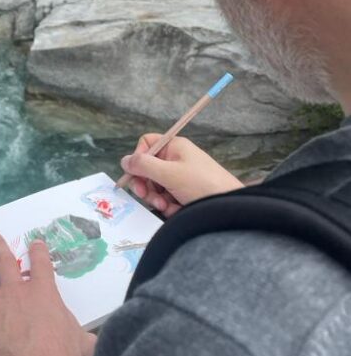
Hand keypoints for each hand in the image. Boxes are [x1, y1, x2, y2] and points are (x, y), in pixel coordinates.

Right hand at [120, 134, 243, 217]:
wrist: (230, 208)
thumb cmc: (201, 185)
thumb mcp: (169, 173)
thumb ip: (143, 166)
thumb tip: (124, 160)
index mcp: (174, 147)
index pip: (147, 144)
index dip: (138, 158)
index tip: (136, 174)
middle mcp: (176, 159)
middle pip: (148, 168)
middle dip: (146, 184)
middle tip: (146, 197)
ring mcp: (181, 177)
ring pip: (155, 185)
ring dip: (157, 198)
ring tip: (166, 206)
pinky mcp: (185, 193)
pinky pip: (167, 197)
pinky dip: (168, 205)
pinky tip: (176, 211)